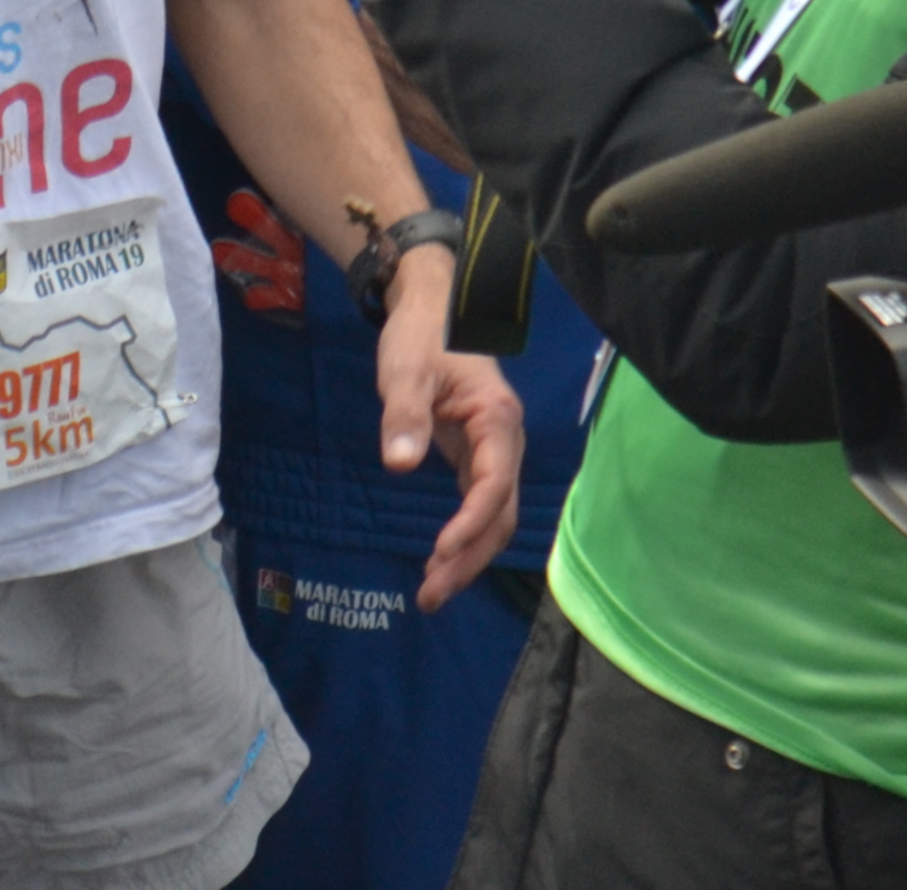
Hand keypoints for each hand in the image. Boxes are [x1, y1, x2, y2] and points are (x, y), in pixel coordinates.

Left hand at [370, 255, 527, 606]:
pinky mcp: (477, 457)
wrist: (431, 310)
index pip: (494, 486)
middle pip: (499, 515)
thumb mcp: (406, 370)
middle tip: (430, 596)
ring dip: (466, 556)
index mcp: (498, 421)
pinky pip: (479, 506)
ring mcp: (495, 452)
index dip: (469, 523)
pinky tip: (441, 561)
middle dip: (468, 558)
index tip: (439, 552)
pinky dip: (463, 537)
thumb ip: (404, 415)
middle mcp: (506, 443)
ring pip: (492, 517)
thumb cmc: (421, 336)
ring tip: (431, 592)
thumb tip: (400, 464)